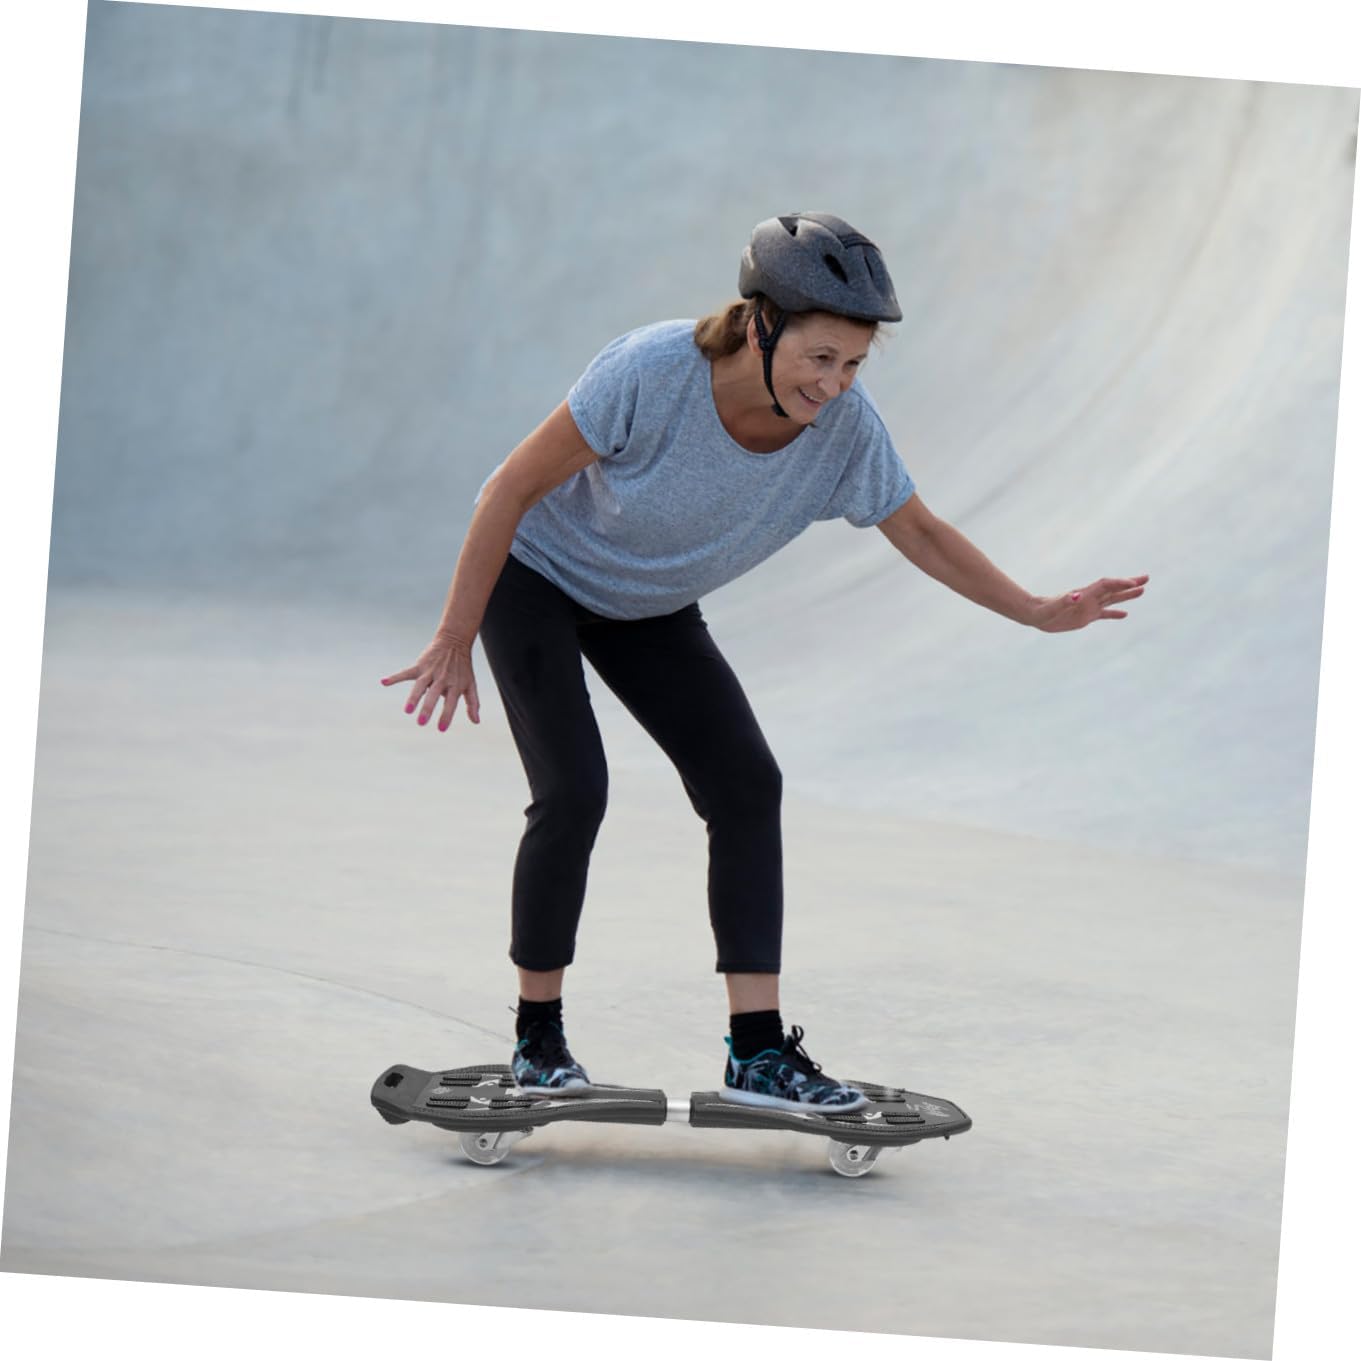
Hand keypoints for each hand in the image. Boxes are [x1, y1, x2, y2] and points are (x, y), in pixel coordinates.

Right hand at [380, 632, 480, 730]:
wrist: (455, 642)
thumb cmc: (463, 667)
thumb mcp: (471, 684)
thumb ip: (473, 703)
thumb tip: (476, 722)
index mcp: (455, 685)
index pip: (451, 703)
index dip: (446, 716)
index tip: (441, 729)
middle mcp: (442, 679)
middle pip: (434, 695)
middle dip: (427, 708)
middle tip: (421, 722)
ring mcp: (430, 672)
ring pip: (420, 685)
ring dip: (413, 697)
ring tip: (407, 711)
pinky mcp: (420, 665)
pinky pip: (406, 672)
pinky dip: (395, 677)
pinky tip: (384, 682)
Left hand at [1032, 575, 1149, 631]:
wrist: (1036, 615)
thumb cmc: (1043, 611)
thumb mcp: (1053, 608)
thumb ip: (1065, 601)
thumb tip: (1077, 595)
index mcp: (1084, 595)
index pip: (1106, 586)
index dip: (1119, 583)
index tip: (1134, 584)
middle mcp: (1089, 598)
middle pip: (1113, 589)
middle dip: (1129, 584)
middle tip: (1146, 578)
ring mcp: (1089, 607)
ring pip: (1112, 599)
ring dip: (1127, 595)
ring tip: (1142, 590)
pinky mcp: (1086, 616)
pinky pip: (1104, 614)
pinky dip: (1114, 614)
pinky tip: (1125, 614)